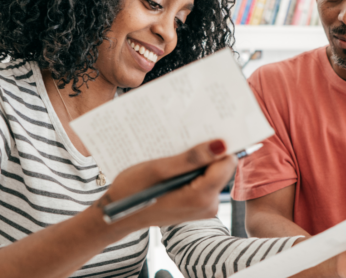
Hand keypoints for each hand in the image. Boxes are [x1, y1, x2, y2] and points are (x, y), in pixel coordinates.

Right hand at [96, 140, 236, 233]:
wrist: (118, 214)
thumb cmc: (133, 190)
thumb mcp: (158, 169)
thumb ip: (191, 159)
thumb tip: (221, 146)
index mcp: (201, 197)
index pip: (226, 163)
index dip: (218, 146)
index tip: (205, 132)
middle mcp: (208, 205)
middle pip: (220, 168)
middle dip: (206, 153)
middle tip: (185, 142)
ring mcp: (204, 207)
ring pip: (211, 173)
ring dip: (197, 162)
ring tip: (176, 155)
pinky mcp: (198, 205)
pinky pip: (203, 181)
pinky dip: (192, 171)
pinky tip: (175, 166)